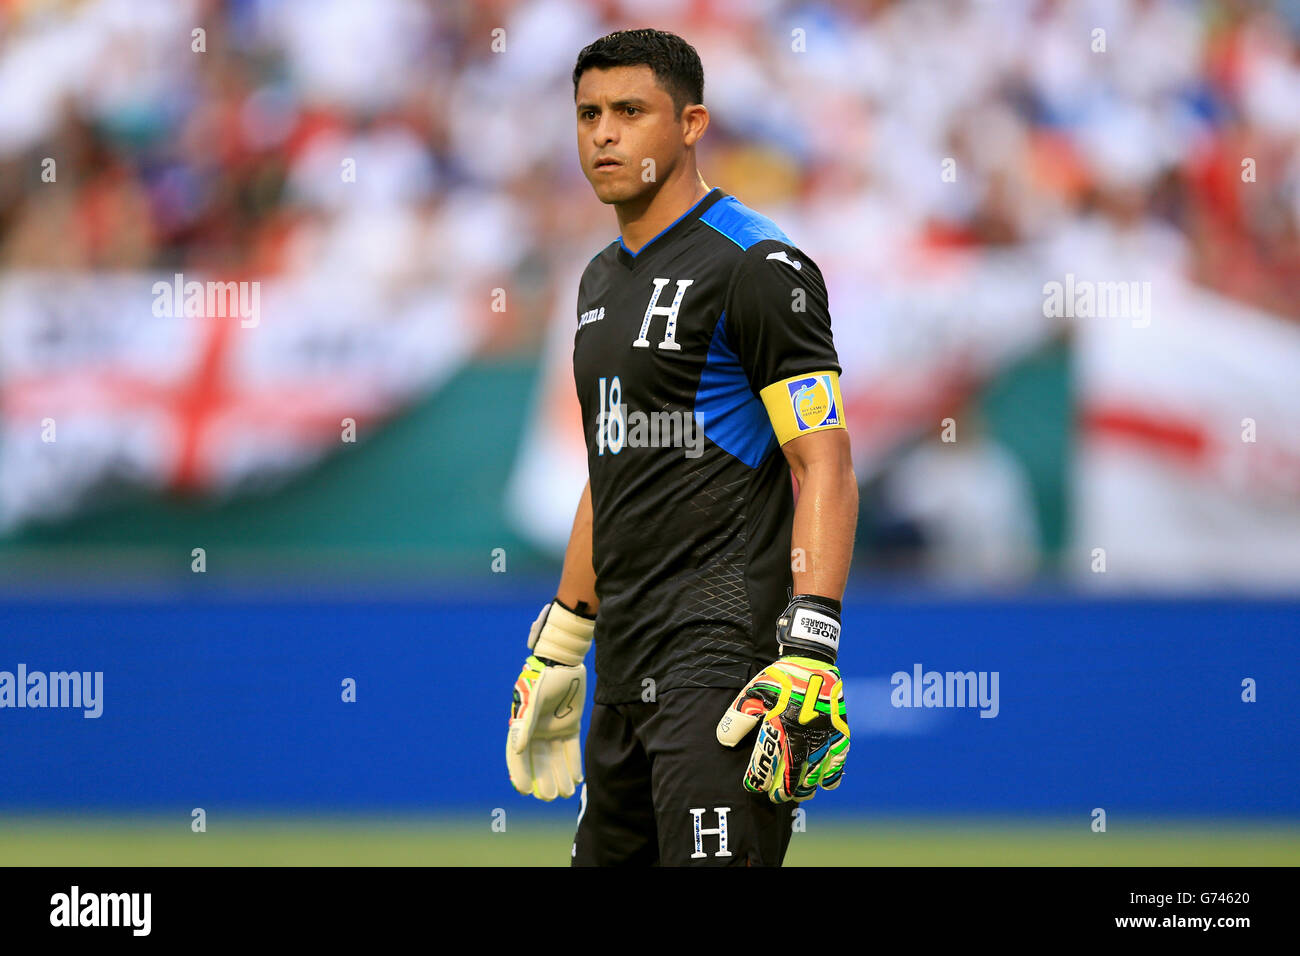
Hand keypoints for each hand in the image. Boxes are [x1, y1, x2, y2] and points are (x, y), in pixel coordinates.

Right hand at [507, 654, 584, 799]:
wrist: (564, 660)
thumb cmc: (543, 677)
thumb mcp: (533, 700)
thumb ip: (526, 724)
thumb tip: (515, 749)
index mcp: (522, 725)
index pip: (518, 755)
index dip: (520, 773)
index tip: (526, 791)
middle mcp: (536, 730)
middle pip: (538, 761)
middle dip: (543, 779)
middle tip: (550, 797)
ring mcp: (554, 728)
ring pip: (555, 758)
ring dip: (560, 775)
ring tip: (565, 793)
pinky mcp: (571, 724)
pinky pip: (571, 748)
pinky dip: (573, 763)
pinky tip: (578, 779)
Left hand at [716, 655, 849, 802]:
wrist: (813, 661)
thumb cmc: (779, 678)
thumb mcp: (752, 693)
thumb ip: (737, 719)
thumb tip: (724, 742)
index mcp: (778, 725)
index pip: (765, 763)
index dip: (756, 780)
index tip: (751, 786)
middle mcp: (802, 735)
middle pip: (790, 776)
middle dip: (780, 791)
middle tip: (774, 796)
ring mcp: (823, 736)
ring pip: (814, 774)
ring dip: (804, 788)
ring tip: (795, 794)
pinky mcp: (839, 732)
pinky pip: (838, 761)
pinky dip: (831, 776)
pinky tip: (824, 785)